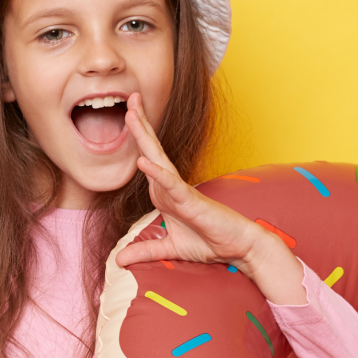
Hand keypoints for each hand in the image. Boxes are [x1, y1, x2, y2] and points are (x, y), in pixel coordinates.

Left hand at [115, 94, 307, 304]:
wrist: (238, 248)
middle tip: (129, 97)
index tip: (126, 116)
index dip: (137, 139)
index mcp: (166, 193)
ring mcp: (182, 192)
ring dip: (144, 138)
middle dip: (139, 125)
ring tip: (132, 114)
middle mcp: (173, 187)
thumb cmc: (209, 242)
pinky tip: (144, 162)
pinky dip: (157, 174)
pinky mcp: (192, 201)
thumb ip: (144, 251)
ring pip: (158, 161)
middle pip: (152, 151)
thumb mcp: (169, 249)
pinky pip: (172, 185)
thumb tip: (119, 259)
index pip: (148, 161)